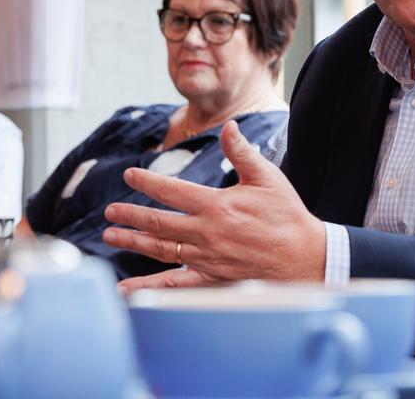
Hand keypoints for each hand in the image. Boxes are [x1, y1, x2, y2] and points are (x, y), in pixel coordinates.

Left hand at [103, 120, 326, 292]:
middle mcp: (206, 232)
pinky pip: (174, 284)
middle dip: (130, 214)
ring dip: (133, 241)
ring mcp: (206, 257)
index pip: (171, 191)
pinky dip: (149, 287)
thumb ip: (242, 152)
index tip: (130, 175)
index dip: (147, 182)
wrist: (304, 256)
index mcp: (216, 205)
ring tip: (111, 236)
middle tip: (110, 210)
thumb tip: (228, 126)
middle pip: (158, 222)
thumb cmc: (287, 215)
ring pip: (161, 249)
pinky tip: (127, 289)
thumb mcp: (268, 177)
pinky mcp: (211, 277)